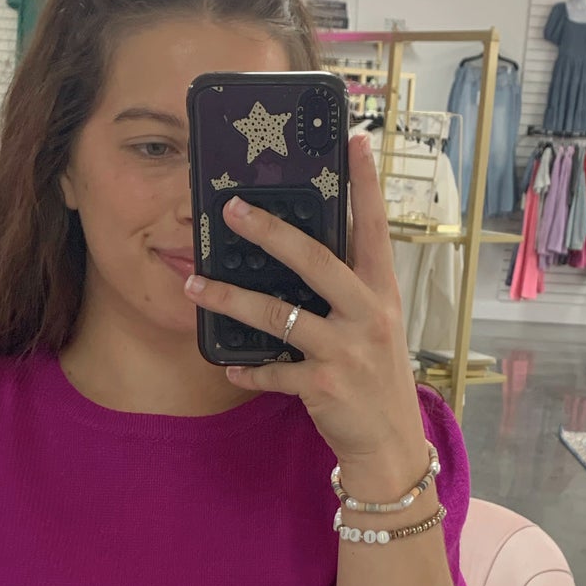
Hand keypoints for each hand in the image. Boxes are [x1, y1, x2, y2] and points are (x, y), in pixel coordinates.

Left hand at [182, 130, 425, 471]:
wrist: (390, 445)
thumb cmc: (376, 377)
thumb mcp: (376, 325)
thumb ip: (348, 290)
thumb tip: (300, 251)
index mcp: (382, 292)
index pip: (375, 228)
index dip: (366, 184)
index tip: (355, 141)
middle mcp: (369, 315)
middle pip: (315, 261)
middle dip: (270, 232)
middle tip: (231, 209)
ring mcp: (347, 352)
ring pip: (278, 315)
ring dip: (231, 299)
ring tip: (195, 284)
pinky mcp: (324, 387)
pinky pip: (272, 371)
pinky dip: (247, 369)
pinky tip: (228, 365)